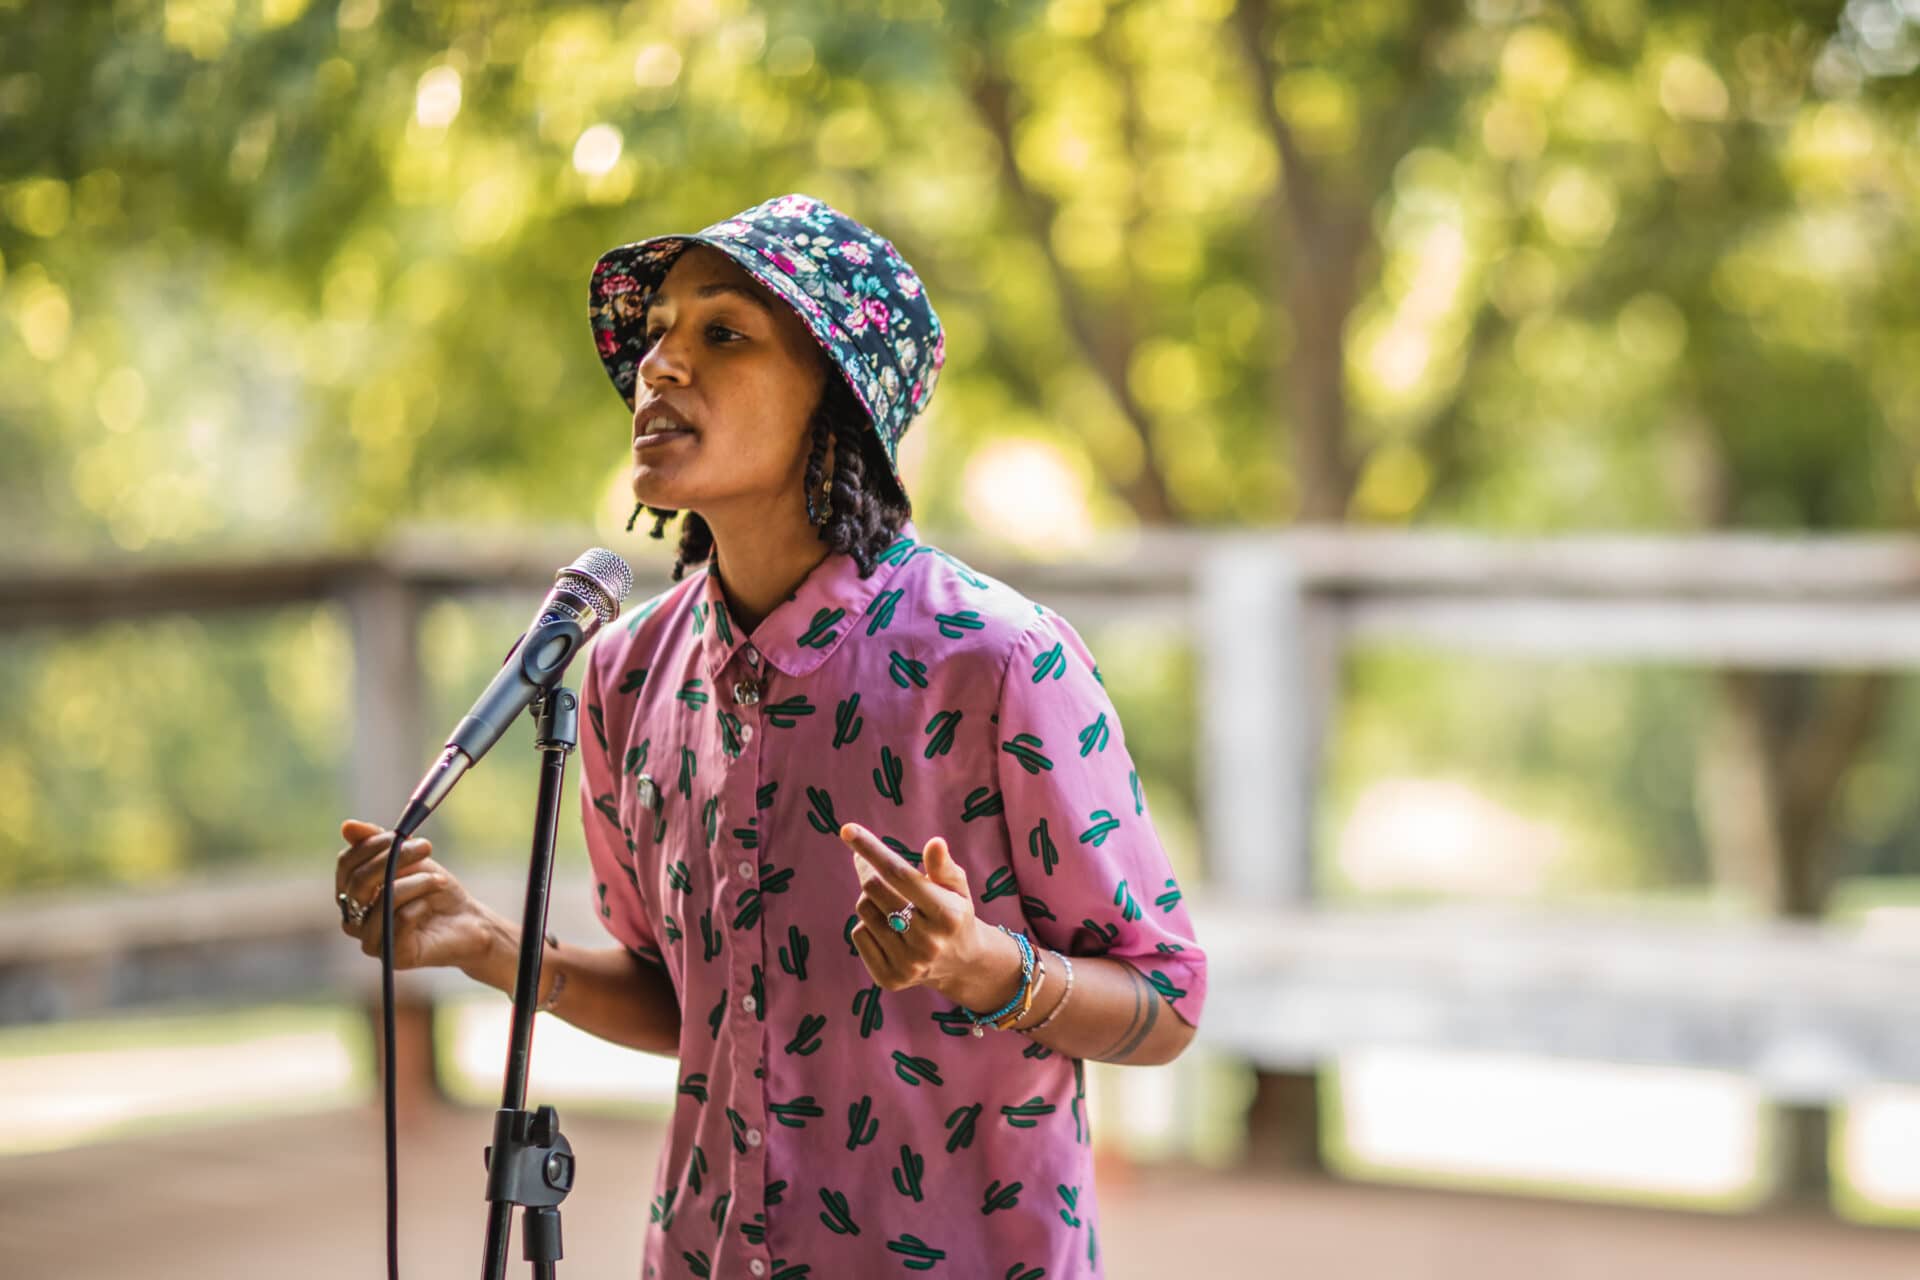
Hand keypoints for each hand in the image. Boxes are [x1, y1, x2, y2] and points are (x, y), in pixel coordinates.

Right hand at [334, 818, 498, 970]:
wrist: (467, 921)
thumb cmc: (432, 889)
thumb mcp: (409, 859)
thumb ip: (380, 844)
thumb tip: (347, 826)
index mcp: (352, 894)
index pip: (346, 865)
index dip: (370, 846)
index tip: (399, 834)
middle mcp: (353, 919)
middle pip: (360, 882)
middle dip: (394, 858)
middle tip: (425, 846)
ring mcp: (370, 941)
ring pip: (383, 900)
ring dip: (415, 882)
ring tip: (439, 879)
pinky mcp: (393, 956)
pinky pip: (400, 921)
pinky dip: (419, 906)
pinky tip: (430, 906)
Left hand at [841, 822, 1012, 1008]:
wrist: (962, 964)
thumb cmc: (954, 913)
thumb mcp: (957, 887)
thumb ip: (943, 867)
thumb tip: (935, 843)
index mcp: (947, 914)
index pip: (899, 874)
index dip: (872, 849)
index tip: (847, 829)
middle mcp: (928, 942)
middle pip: (874, 889)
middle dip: (871, 870)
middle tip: (876, 866)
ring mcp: (908, 963)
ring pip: (863, 910)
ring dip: (871, 899)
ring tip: (892, 904)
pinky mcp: (890, 978)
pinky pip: (858, 935)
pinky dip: (868, 925)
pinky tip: (889, 930)